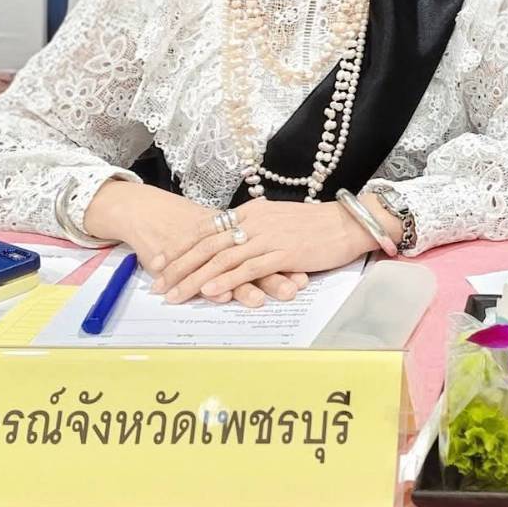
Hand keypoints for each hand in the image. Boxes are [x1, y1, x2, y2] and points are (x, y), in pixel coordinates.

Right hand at [85, 182, 299, 307]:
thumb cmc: (188, 225)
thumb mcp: (221, 229)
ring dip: (246, 286)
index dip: (285, 264)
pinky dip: (213, 283)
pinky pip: (200, 271)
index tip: (304, 277)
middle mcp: (223, 236)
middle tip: (293, 291)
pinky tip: (223, 296)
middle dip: (272, 277)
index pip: (268, 248)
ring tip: (261, 300)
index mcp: (238, 227)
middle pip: (254, 258)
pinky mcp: (182, 257)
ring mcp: (202, 247)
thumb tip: (279, 258)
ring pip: (229, 266)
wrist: (148, 212)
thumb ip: (245, 240)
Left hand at [150, 198, 378, 304]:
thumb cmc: (318, 226)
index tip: (161, 264)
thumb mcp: (279, 221)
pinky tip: (210, 290)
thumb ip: (256, 231)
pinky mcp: (284, 253)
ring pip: (222, 259)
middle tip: (158, 285)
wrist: (349, 223)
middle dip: (179, 267)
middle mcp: (254, 221)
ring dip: (195, 279)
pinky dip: (226, 280)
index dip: (181, 248)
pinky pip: (248, 268)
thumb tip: (236, 247)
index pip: (207, 230)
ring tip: (175, 295)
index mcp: (251, 211)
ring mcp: (268, 237)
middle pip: (207, 245)